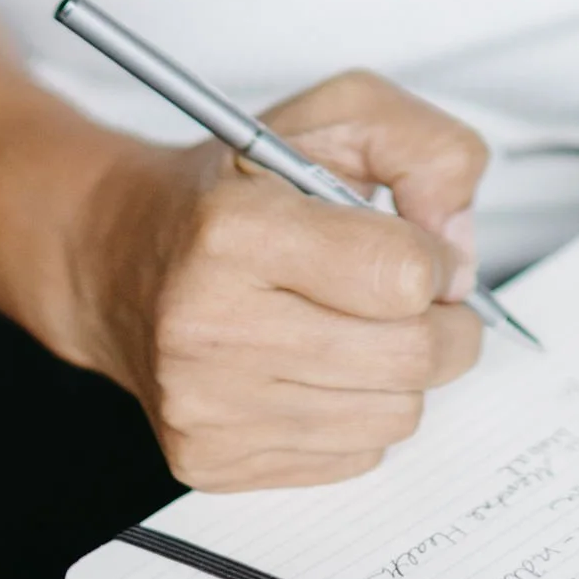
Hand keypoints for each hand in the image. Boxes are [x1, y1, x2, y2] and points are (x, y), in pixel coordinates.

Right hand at [67, 71, 488, 488]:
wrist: (120, 256)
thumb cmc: (234, 187)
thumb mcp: (335, 116)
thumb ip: (425, 148)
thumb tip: (458, 248)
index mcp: (236, 231)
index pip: (401, 276)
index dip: (433, 257)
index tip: (415, 245)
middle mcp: (210, 326)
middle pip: (409, 357)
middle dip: (443, 325)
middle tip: (420, 297)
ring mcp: (205, 406)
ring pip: (392, 416)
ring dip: (403, 371)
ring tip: (364, 324)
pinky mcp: (210, 461)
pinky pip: (352, 458)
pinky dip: (360, 412)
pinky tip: (321, 365)